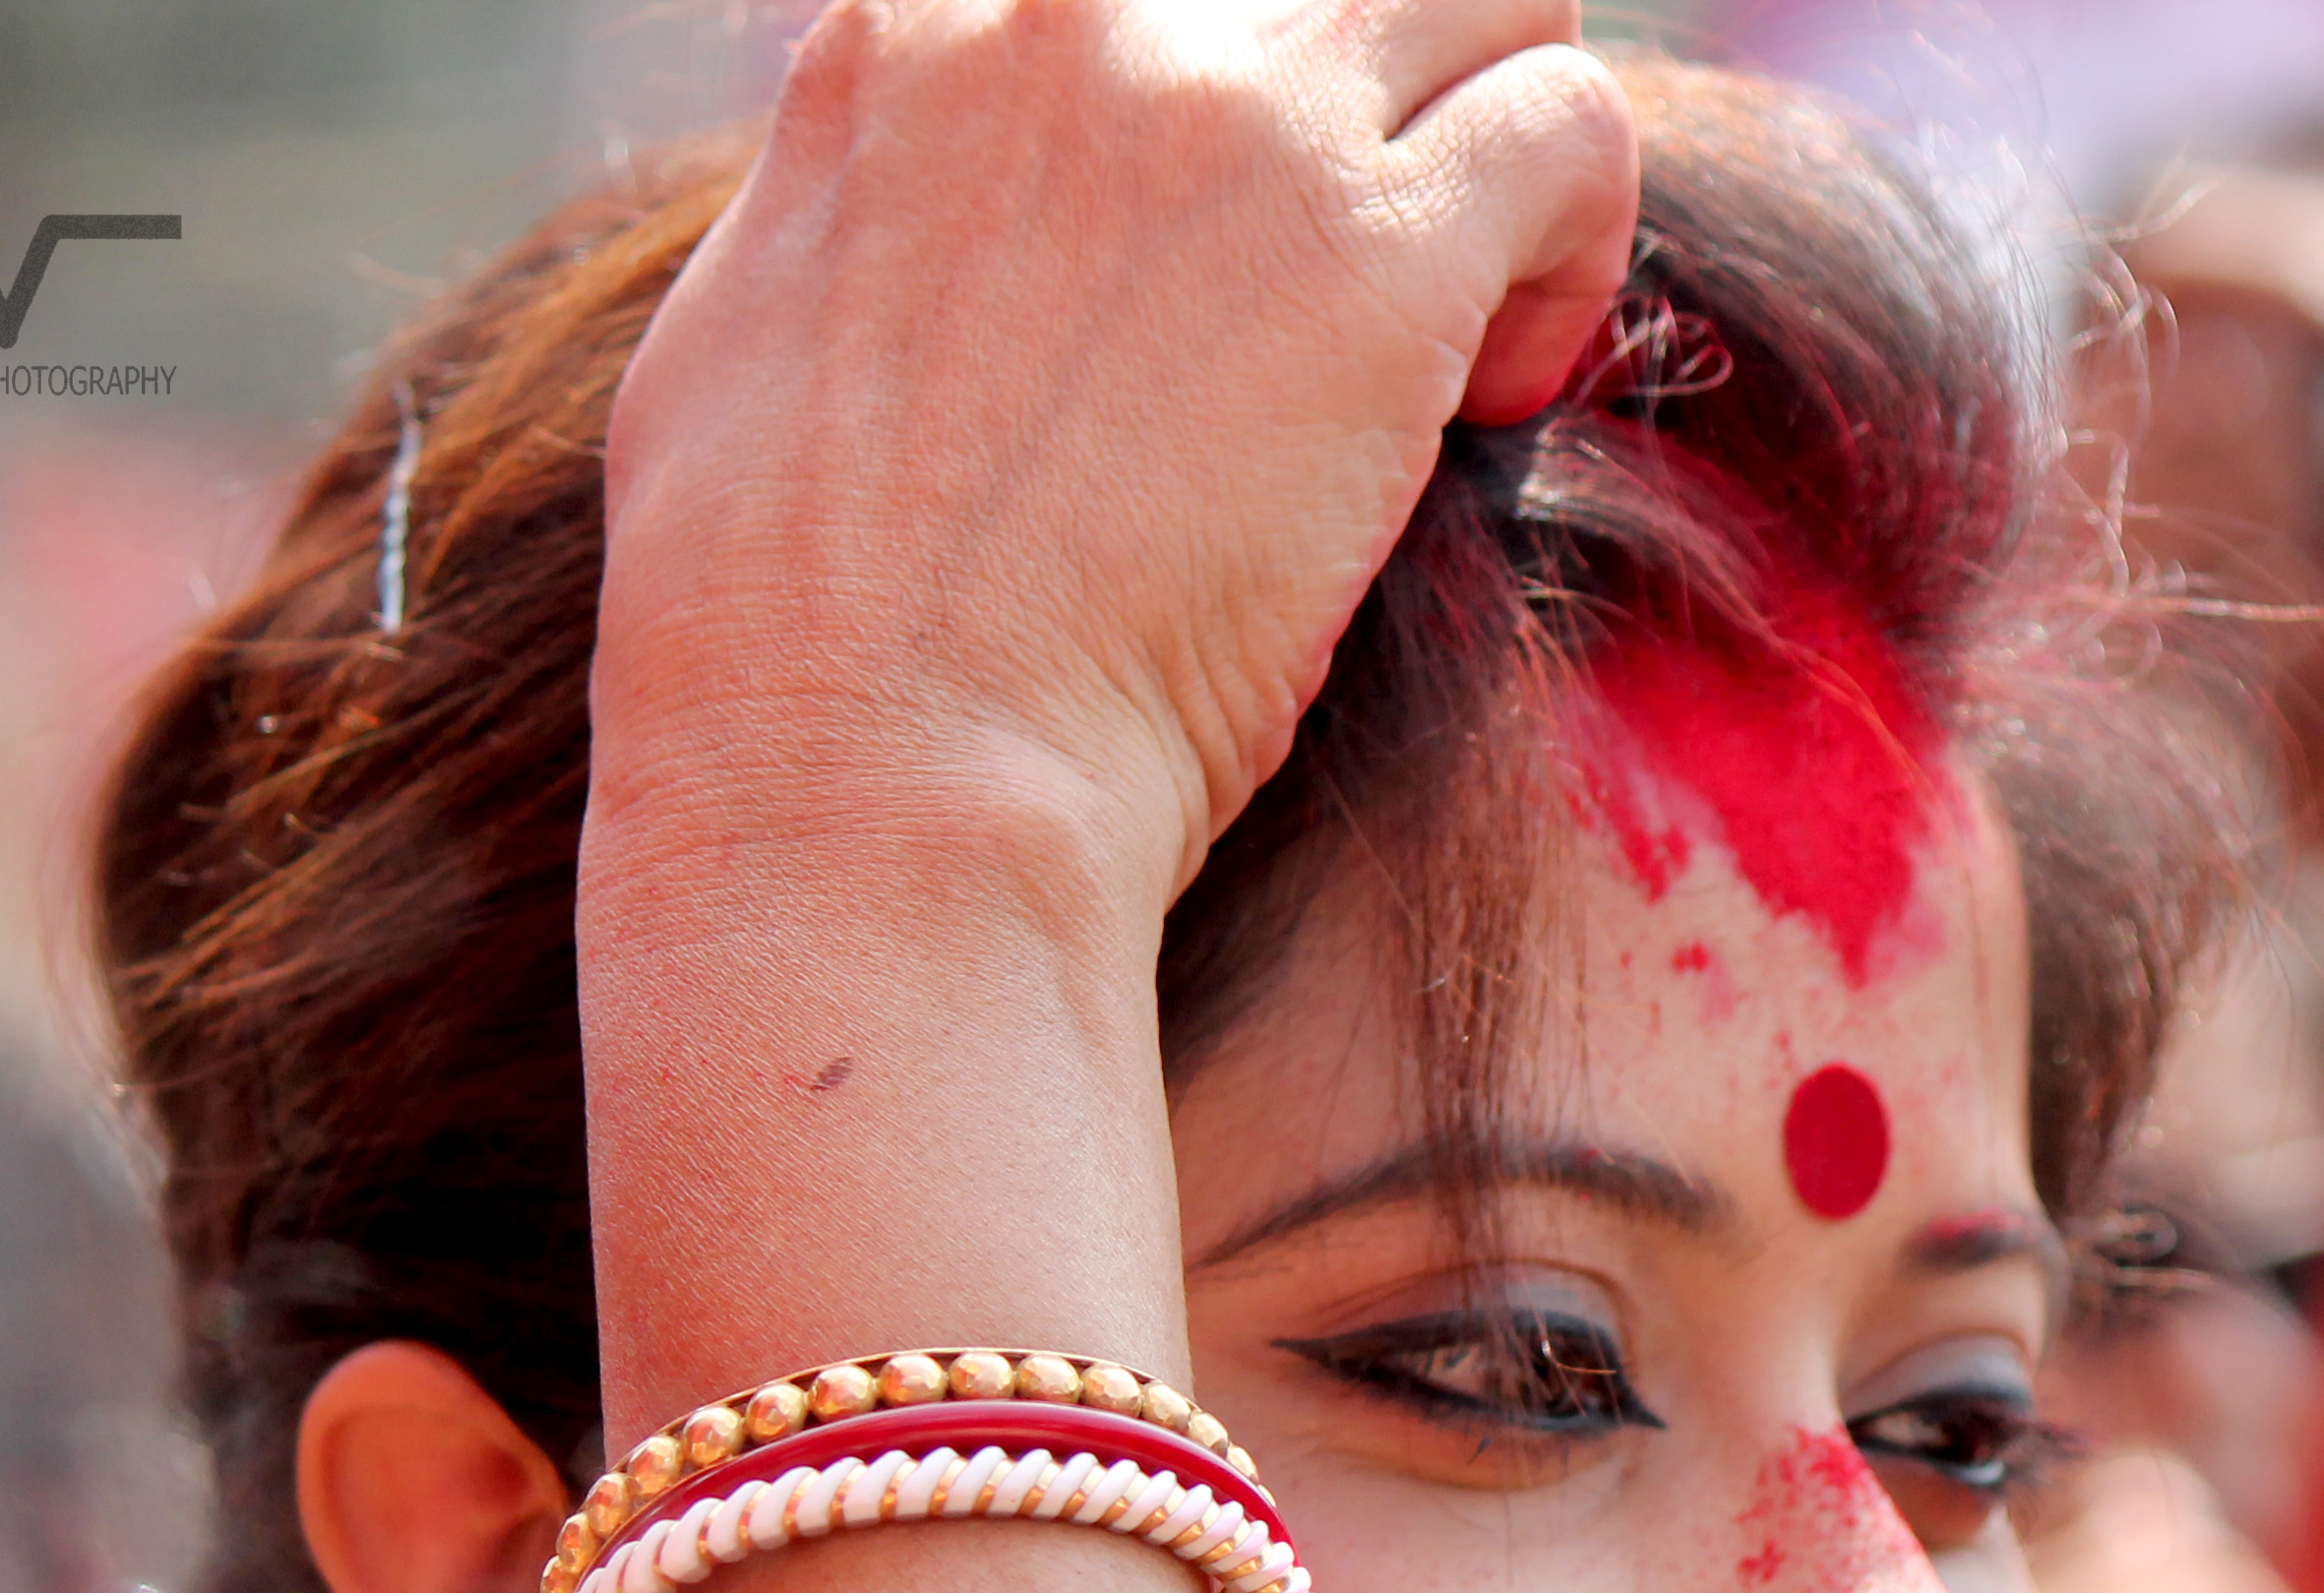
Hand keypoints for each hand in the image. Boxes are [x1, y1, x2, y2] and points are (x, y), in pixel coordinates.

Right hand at [590, 0, 1636, 909]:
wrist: (875, 784)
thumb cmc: (785, 660)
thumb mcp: (745, 353)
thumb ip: (866, 228)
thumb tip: (910, 244)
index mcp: (917, 30)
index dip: (1238, 106)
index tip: (1237, 263)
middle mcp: (1074, 17)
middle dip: (1385, 117)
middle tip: (1373, 304)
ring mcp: (1234, 112)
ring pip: (1486, 1)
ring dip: (1506, 160)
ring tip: (1465, 342)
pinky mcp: (1375, 243)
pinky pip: (1569, 130)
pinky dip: (1577, 251)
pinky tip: (1500, 401)